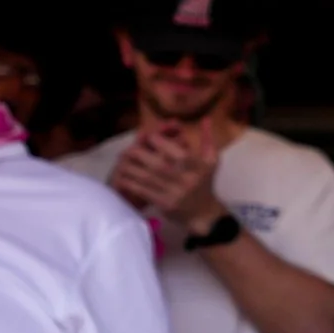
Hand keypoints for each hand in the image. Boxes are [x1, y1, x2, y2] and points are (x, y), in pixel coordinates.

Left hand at [109, 119, 225, 232]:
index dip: (156, 141)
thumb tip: (206, 118)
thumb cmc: (205, 183)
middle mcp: (184, 179)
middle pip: (155, 163)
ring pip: (146, 177)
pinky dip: (130, 184)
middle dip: (139, 154)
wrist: (204, 213)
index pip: (172, 150)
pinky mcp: (164, 203)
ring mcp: (173, 192)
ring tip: (122, 161)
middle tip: (129, 149)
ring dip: (130, 168)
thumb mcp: (212, 160)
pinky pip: (143, 191)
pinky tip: (122, 178)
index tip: (147, 137)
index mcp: (196, 165)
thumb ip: (208, 138)